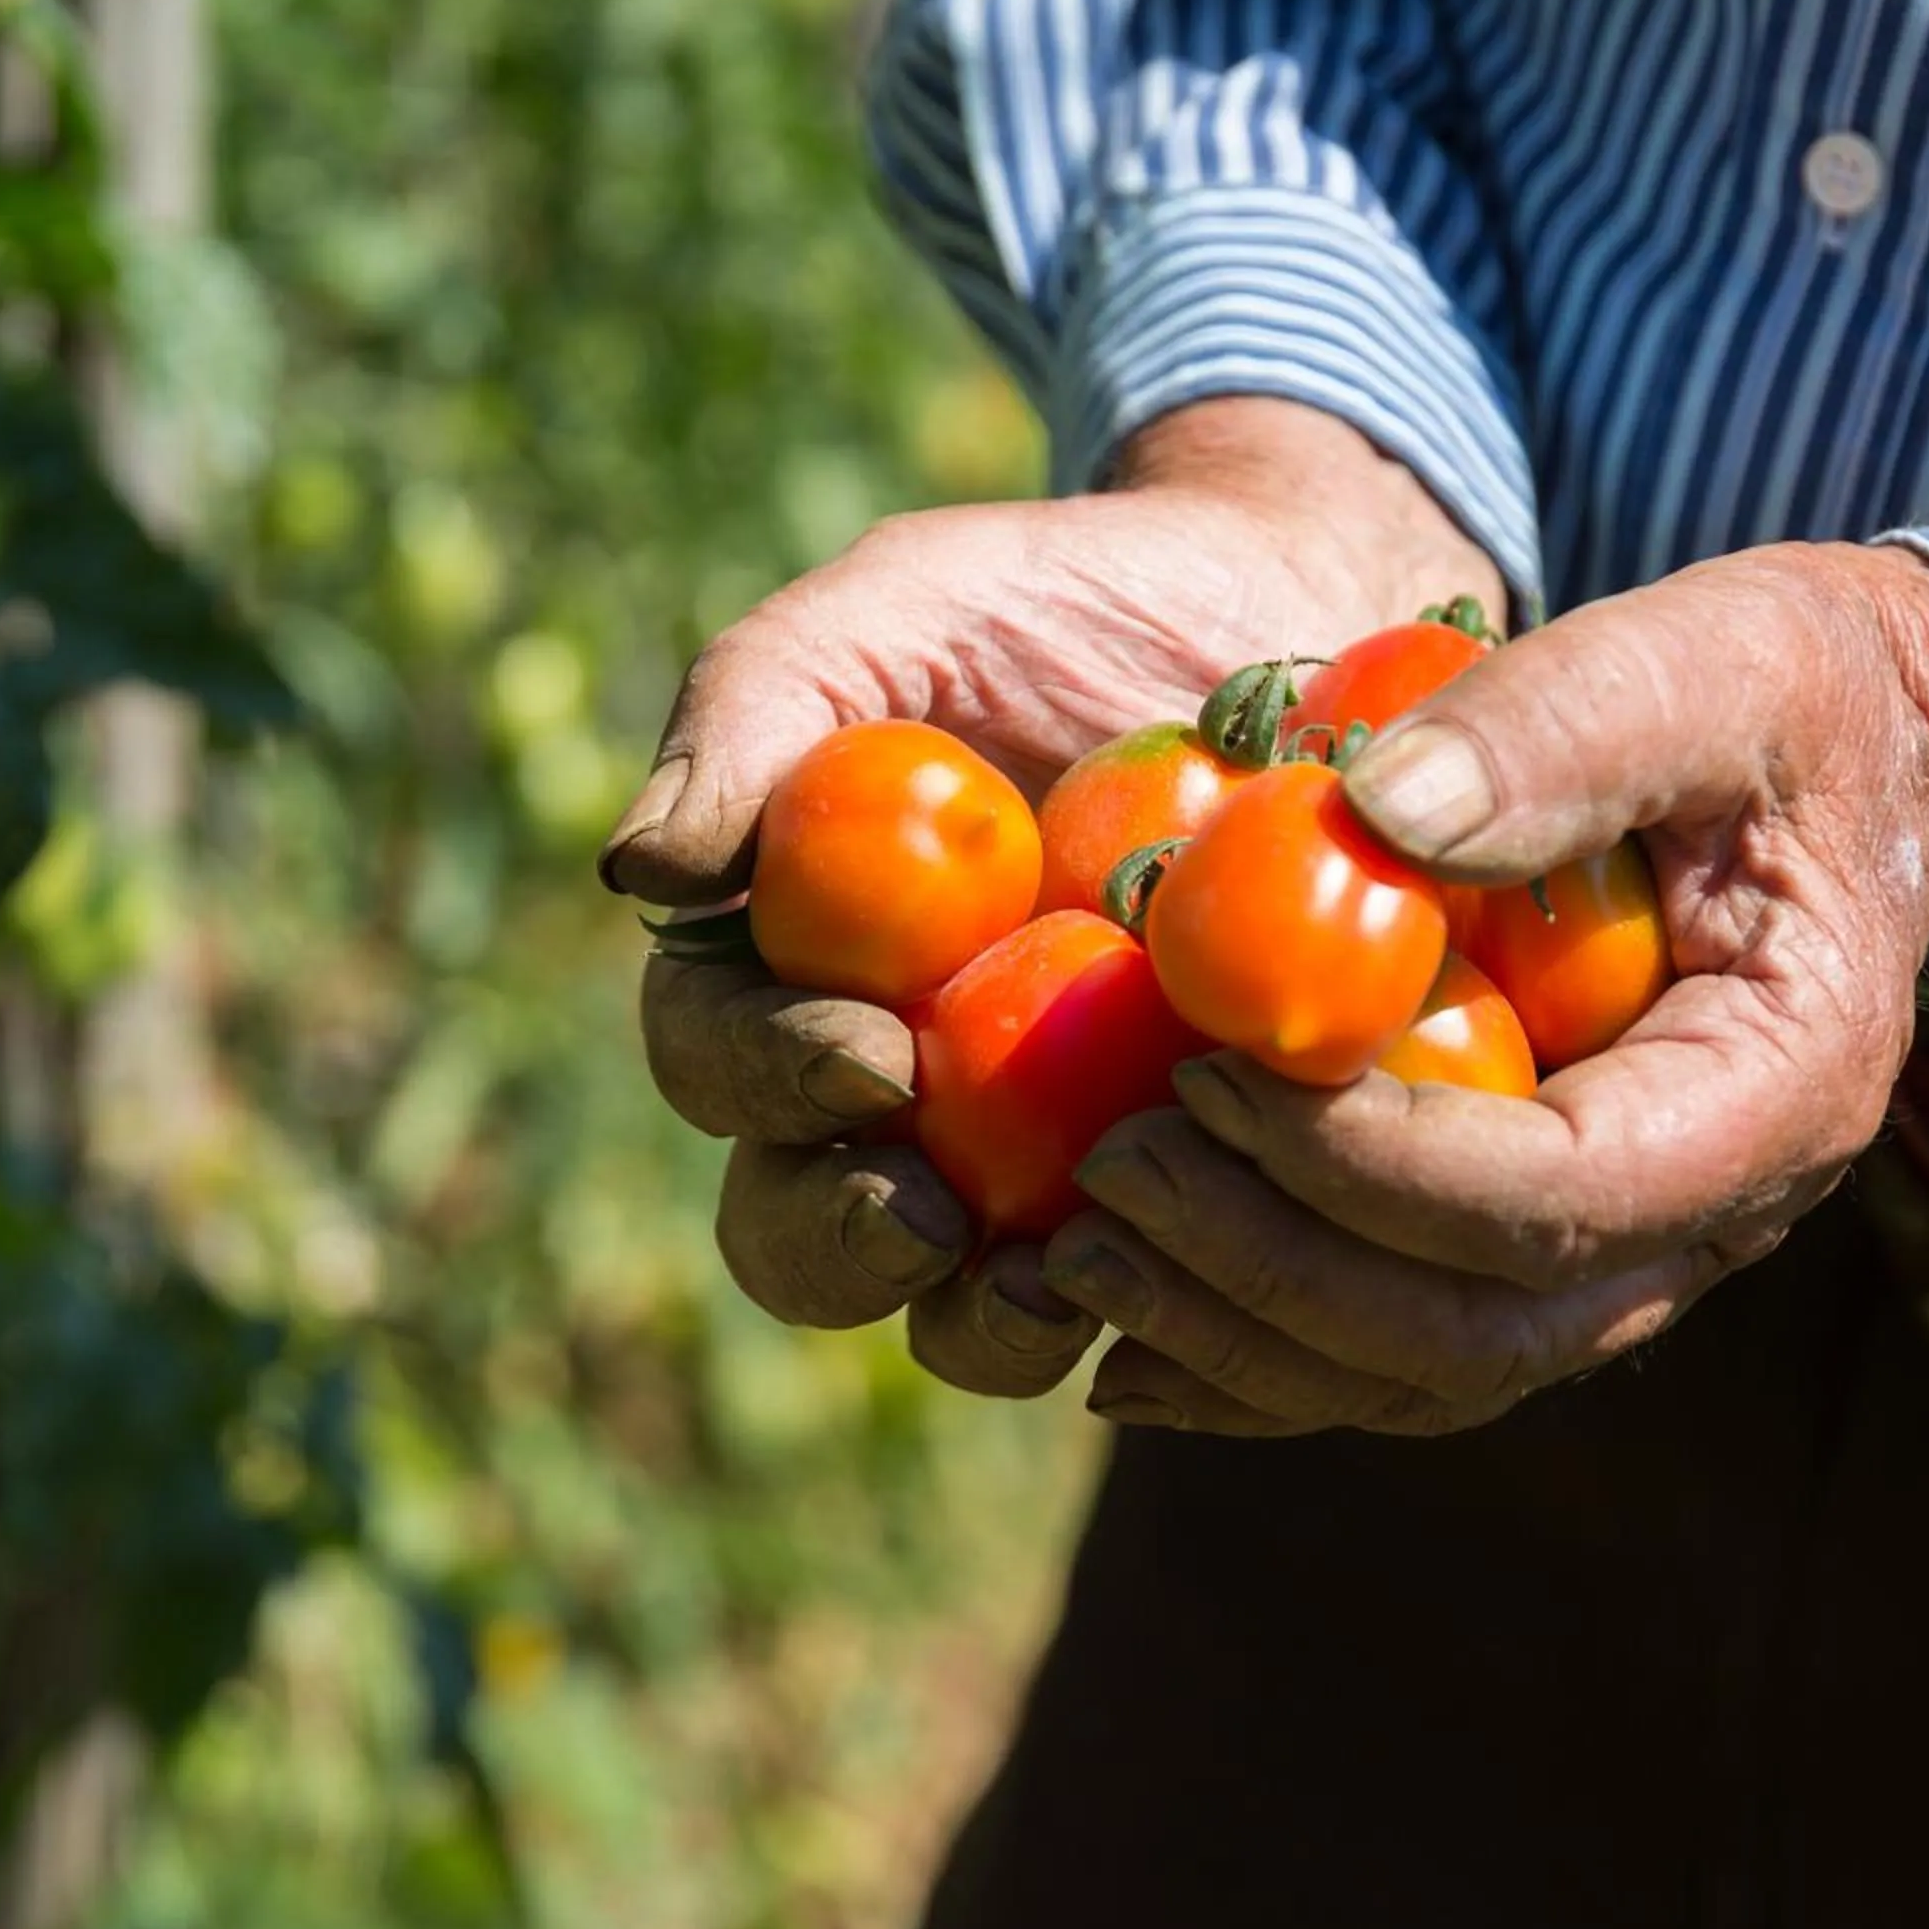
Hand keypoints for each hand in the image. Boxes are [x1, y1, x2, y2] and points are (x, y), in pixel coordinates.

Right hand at [602, 399, 1503, 1398]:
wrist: (1292, 613)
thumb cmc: (1066, 603)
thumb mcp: (904, 605)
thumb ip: (756, 706)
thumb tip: (636, 868)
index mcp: (790, 966)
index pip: (716, 1060)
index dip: (764, 1079)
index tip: (869, 1051)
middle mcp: (889, 1092)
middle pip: (797, 1232)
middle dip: (841, 1242)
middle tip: (927, 1212)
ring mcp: (1033, 1161)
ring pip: (957, 1312)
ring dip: (984, 1324)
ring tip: (1061, 1287)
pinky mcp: (1187, 1190)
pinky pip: (1156, 1297)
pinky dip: (1168, 1304)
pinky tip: (1215, 1266)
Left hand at [1043, 541, 1928, 1435]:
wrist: (1865, 755)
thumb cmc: (1789, 694)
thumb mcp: (1703, 662)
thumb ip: (1559, 729)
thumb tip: (1370, 811)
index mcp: (1774, 1094)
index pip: (1560, 1198)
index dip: (1370, 1165)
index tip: (1206, 1075)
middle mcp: (1713, 1218)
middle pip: (1479, 1332)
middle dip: (1273, 1269)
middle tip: (1110, 1175)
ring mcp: (1630, 1253)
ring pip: (1427, 1374)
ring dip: (1242, 1337)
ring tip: (1074, 1257)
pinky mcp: (1543, 1243)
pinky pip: (1400, 1351)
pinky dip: (1259, 1356)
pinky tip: (1118, 1332)